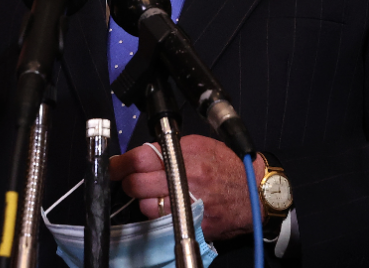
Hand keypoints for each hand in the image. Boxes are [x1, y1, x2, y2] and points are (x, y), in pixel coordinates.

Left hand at [109, 135, 265, 239]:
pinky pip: (162, 221)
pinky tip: (167, 207)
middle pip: (136, 184)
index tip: (114, 166)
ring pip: (145, 206)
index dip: (120, 164)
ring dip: (144, 201)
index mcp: (185, 156)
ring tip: (155, 194)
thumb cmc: (227, 166)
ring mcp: (187, 204)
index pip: (139, 159)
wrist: (254, 193)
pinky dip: (159, 215)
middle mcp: (185, 179)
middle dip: (128, 182)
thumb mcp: (200, 145)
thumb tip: (144, 154)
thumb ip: (171, 148)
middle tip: (130, 180)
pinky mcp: (192, 223)